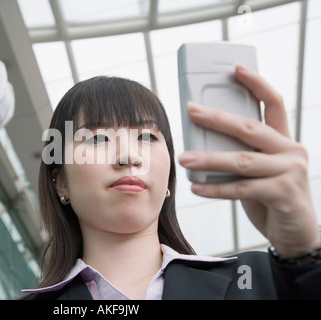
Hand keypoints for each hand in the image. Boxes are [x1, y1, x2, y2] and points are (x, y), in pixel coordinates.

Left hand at [178, 64, 319, 256]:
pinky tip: (196, 188)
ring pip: (242, 160)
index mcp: (284, 140)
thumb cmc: (271, 197)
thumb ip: (240, 155)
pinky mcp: (284, 194)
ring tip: (184, 158)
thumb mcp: (258, 171)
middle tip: (191, 110)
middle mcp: (290, 150)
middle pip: (250, 128)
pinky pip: (242, 188)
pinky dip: (216, 188)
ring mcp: (290, 172)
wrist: (296, 233)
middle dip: (217, 118)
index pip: (273, 103)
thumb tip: (200, 145)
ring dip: (208, 159)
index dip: (256, 83)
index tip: (236, 69)